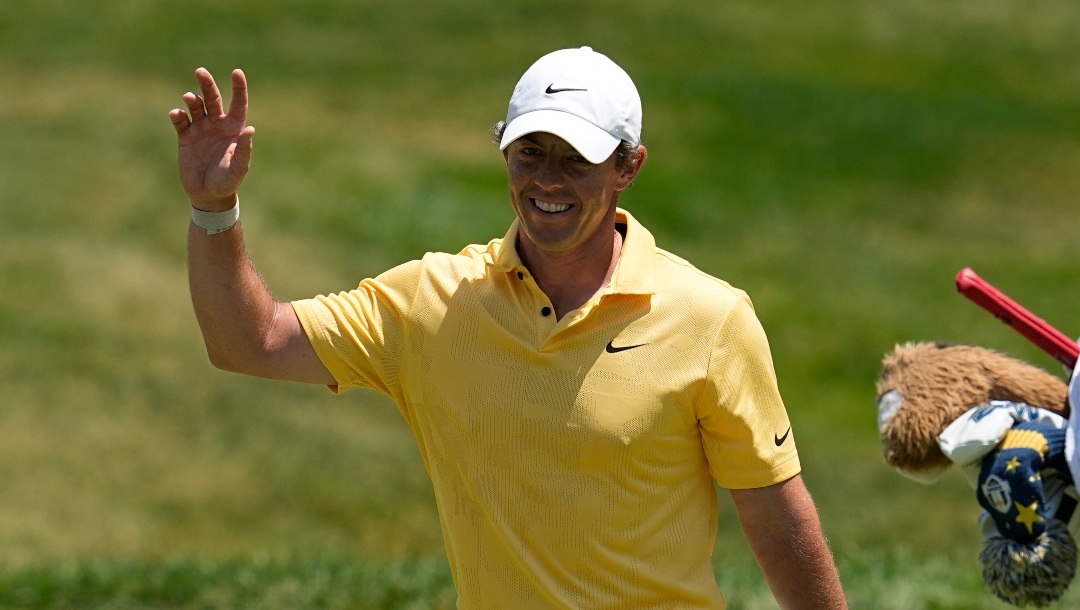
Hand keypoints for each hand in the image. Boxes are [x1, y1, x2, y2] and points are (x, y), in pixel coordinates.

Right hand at [169, 68, 253, 210]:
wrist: (208, 195)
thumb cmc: (228, 182)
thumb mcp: (238, 167)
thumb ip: (244, 149)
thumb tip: (250, 129)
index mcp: (234, 129)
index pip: (238, 103)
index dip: (239, 87)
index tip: (237, 72)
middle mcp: (217, 125)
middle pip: (213, 98)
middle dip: (207, 84)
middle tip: (200, 71)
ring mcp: (200, 129)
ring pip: (195, 106)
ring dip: (192, 100)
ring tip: (188, 98)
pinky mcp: (185, 137)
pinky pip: (180, 121)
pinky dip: (178, 115)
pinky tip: (177, 114)